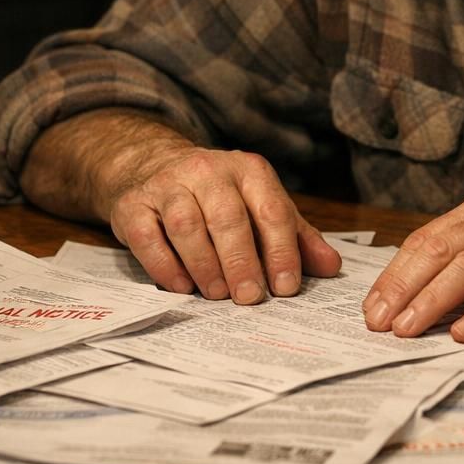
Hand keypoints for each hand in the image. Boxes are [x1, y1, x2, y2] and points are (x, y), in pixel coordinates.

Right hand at [107, 147, 341, 302]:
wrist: (152, 166)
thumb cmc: (219, 197)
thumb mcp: (262, 207)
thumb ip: (296, 236)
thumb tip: (331, 267)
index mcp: (248, 171)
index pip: (271, 210)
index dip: (281, 250)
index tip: (286, 287)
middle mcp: (208, 171)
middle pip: (228, 218)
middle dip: (241, 262)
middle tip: (250, 298)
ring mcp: (167, 185)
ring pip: (187, 225)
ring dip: (204, 265)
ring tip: (216, 295)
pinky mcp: (132, 204)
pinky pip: (147, 236)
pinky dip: (165, 265)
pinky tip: (181, 287)